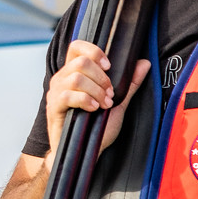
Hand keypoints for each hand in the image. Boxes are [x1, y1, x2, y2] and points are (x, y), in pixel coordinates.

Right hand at [44, 41, 149, 158]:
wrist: (83, 152)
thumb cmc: (96, 127)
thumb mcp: (118, 103)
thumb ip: (130, 83)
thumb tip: (144, 63)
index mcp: (74, 72)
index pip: (77, 47)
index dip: (94, 51)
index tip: (109, 67)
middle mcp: (62, 78)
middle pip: (81, 62)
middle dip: (102, 78)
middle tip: (110, 94)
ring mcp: (55, 92)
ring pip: (76, 78)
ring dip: (96, 91)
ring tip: (104, 104)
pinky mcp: (53, 107)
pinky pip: (68, 95)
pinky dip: (85, 101)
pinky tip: (94, 109)